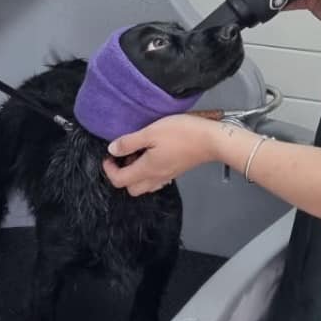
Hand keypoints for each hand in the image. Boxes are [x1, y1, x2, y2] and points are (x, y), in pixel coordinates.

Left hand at [102, 114, 220, 196]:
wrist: (211, 140)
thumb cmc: (181, 133)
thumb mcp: (151, 132)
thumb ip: (129, 142)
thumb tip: (112, 150)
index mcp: (146, 169)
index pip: (119, 180)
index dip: (109, 170)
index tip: (109, 155)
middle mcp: (155, 178)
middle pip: (131, 188)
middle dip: (122, 175)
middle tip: (123, 156)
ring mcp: (167, 177)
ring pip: (144, 186)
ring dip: (135, 175)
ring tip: (138, 155)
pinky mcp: (176, 172)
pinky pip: (156, 181)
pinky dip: (149, 173)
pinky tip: (153, 157)